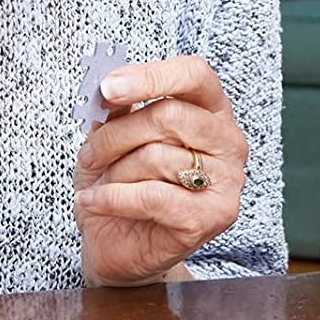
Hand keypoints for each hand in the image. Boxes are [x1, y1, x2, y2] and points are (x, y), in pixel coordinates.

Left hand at [72, 55, 246, 286]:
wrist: (118, 244)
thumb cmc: (121, 185)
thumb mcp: (114, 138)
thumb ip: (119, 109)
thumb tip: (110, 87)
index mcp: (212, 110)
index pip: (194, 74)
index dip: (151, 76)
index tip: (108, 88)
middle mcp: (228, 141)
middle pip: (169, 115)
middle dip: (117, 134)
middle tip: (90, 152)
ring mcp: (226, 181)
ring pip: (157, 156)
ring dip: (115, 171)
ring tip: (102, 183)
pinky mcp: (211, 217)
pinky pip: (152, 196)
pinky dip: (112, 198)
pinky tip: (94, 201)